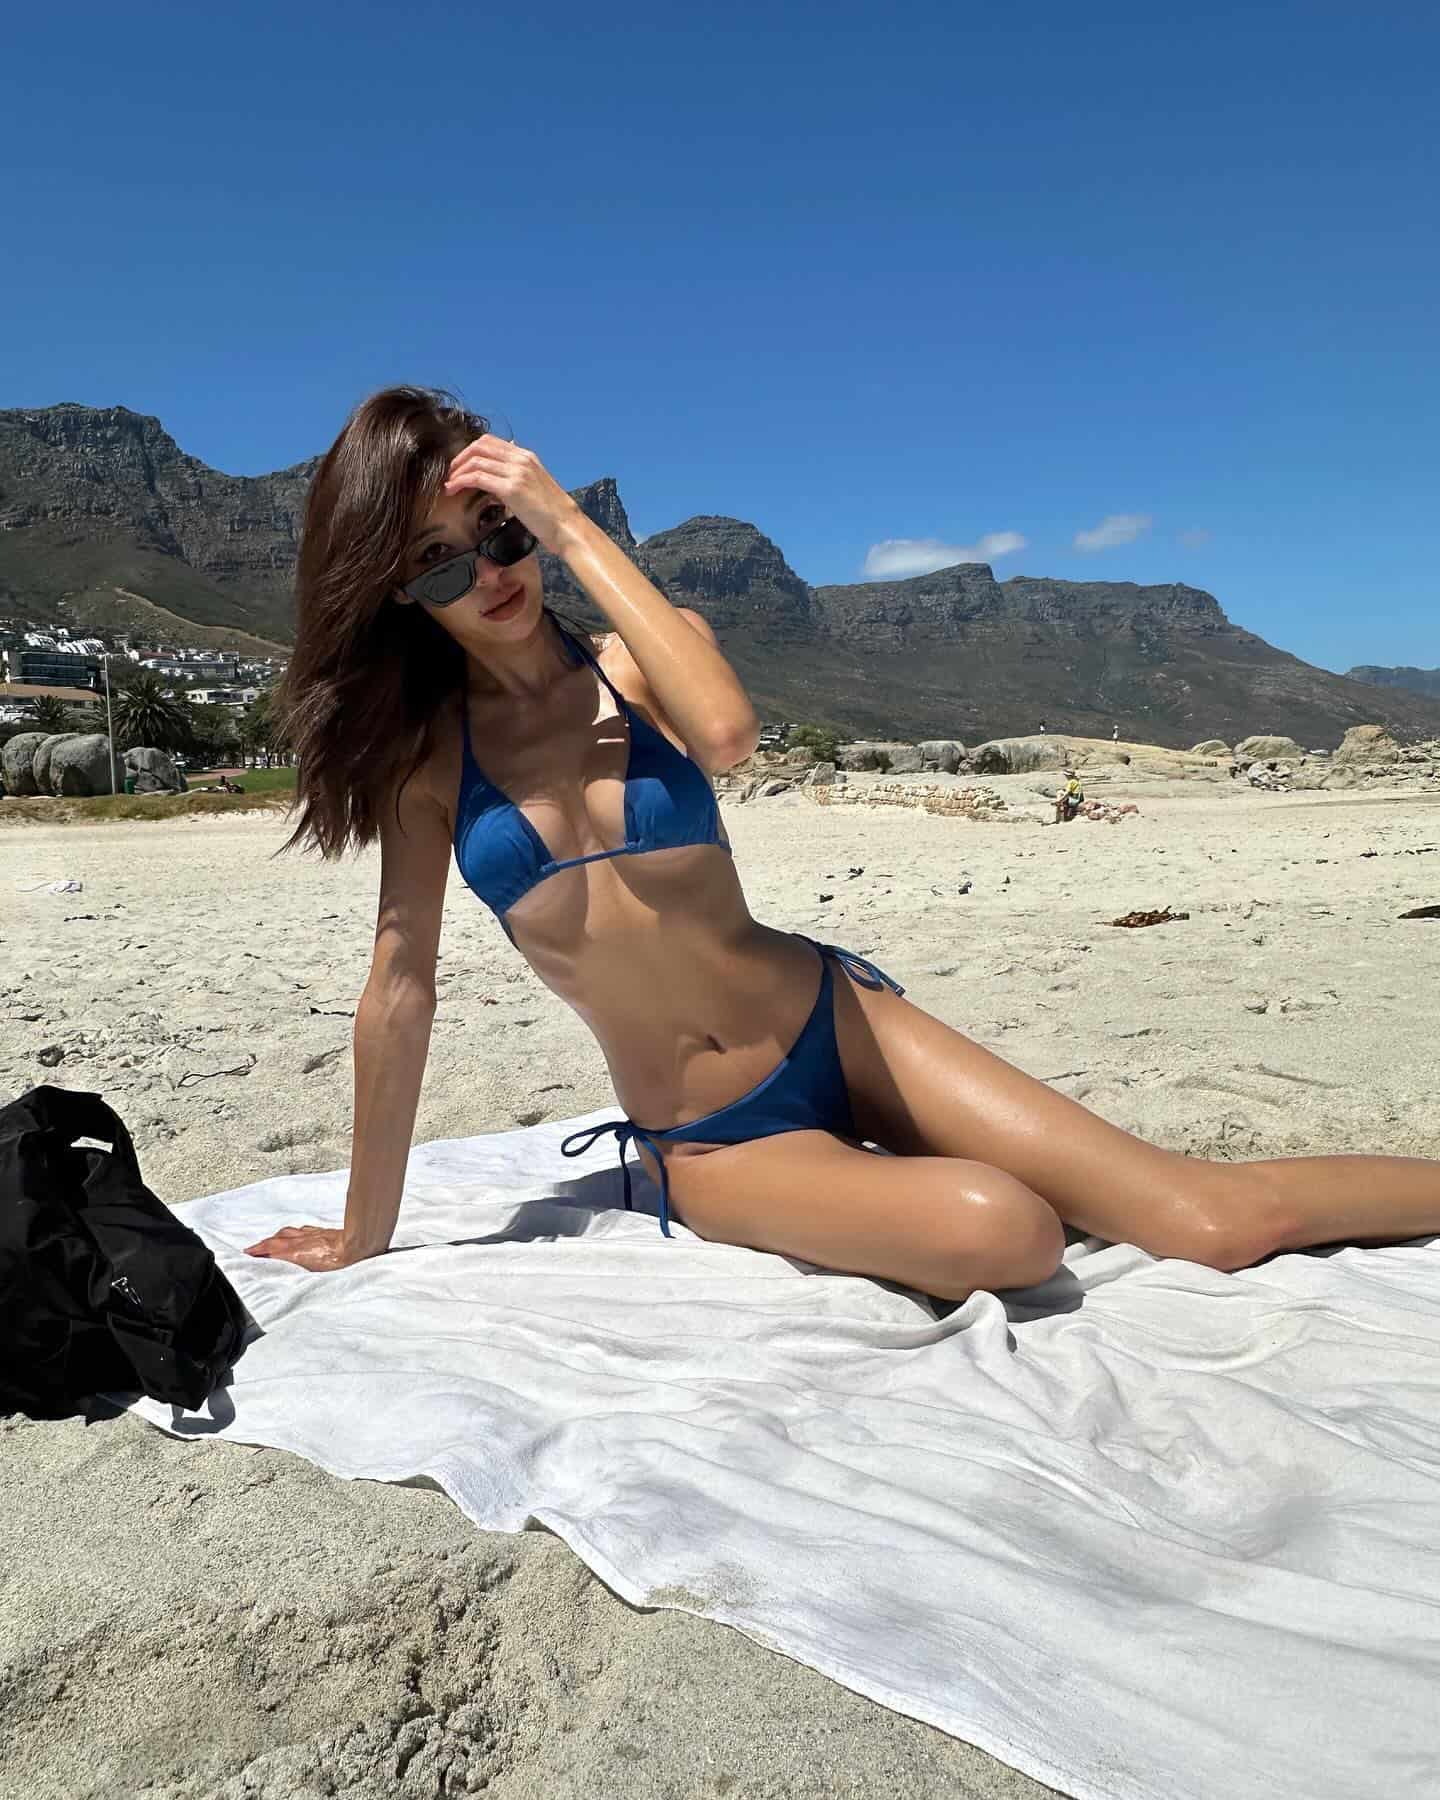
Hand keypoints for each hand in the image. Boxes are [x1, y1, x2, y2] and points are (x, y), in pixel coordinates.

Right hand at [243, 1225, 361, 1270]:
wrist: (358, 1244)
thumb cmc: (342, 1261)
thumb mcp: (316, 1275)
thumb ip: (300, 1277)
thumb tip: (291, 1288)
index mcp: (296, 1252)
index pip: (270, 1251)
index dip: (257, 1253)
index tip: (246, 1256)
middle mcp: (300, 1241)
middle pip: (274, 1241)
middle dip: (260, 1246)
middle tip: (250, 1250)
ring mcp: (310, 1234)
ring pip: (286, 1233)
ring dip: (274, 1238)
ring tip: (267, 1242)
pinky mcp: (320, 1231)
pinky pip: (300, 1230)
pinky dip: (291, 1233)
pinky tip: (293, 1234)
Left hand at [443, 435, 583, 555]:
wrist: (566, 526)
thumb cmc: (552, 514)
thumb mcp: (534, 488)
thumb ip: (515, 479)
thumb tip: (494, 482)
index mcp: (526, 457)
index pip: (490, 442)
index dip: (470, 451)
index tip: (460, 465)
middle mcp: (521, 459)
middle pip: (479, 446)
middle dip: (460, 458)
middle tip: (451, 473)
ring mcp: (516, 472)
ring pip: (475, 460)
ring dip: (457, 472)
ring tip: (450, 485)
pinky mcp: (511, 488)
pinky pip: (477, 477)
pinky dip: (461, 482)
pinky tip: (454, 490)